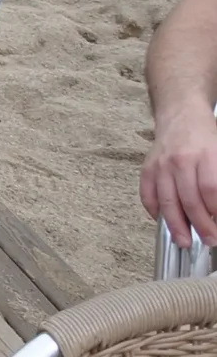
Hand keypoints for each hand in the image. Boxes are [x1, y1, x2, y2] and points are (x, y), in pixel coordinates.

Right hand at [142, 114, 216, 246]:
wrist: (181, 115)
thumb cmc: (207, 138)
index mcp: (206, 155)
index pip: (210, 190)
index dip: (215, 213)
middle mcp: (181, 161)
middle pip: (190, 200)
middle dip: (201, 226)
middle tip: (209, 241)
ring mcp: (161, 165)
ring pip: (167, 201)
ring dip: (176, 226)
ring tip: (184, 241)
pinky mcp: (147, 168)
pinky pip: (147, 194)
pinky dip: (154, 211)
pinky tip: (163, 222)